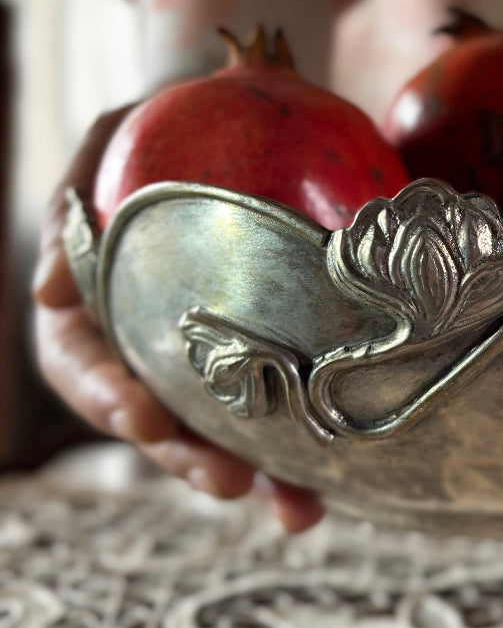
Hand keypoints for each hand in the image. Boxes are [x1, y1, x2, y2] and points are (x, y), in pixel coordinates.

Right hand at [33, 109, 323, 531]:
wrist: (240, 120)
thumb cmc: (162, 126)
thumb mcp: (111, 138)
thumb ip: (73, 198)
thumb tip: (45, 291)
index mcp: (91, 310)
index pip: (82, 364)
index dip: (107, 396)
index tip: (142, 418)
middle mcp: (141, 352)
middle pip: (152, 422)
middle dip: (186, 458)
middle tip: (228, 480)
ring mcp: (199, 367)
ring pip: (215, 437)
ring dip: (251, 476)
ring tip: (294, 507)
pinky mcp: (260, 366)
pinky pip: (274, 419)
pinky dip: (298, 460)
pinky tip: (332, 492)